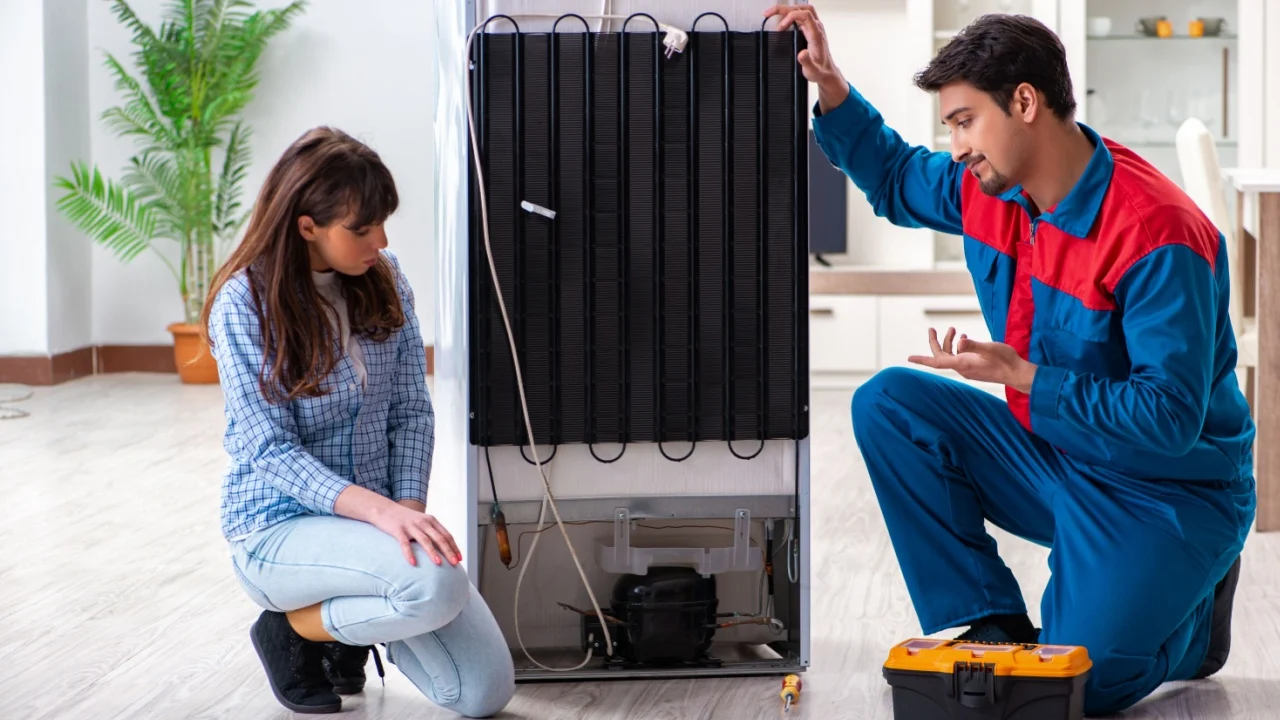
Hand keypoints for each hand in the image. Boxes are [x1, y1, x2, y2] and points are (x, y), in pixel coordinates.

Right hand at [370, 503, 462, 567]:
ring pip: (425, 540)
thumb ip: (431, 532)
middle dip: (448, 551)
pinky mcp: (398, 530)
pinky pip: (405, 543)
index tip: (460, 558)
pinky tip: (413, 563)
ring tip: (438, 564)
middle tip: (455, 563)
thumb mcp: (421, 522)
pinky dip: (409, 553)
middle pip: (439, 538)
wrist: (384, 509)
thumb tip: (444, 549)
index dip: (454, 547)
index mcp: (431, 520)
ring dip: (433, 552)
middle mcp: (423, 522)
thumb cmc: (405, 519)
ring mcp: (411, 526)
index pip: (446, 535)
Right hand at [763, 4, 848, 111]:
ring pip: (800, 9)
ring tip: (771, 14)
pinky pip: (799, 16)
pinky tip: (780, 21)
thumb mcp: (812, 70)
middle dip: (783, 9)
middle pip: (801, 8)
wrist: (825, 72)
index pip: (805, 15)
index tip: (780, 27)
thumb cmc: (819, 70)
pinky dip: (788, 15)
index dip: (791, 17)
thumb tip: (802, 53)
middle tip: (768, 13)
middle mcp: (816, 28)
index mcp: (816, 34)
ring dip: (786, 10)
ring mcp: (813, 27)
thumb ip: (806, 61)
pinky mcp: (809, 29)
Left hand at [908, 327, 1037, 392]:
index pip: (937, 362)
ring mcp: (968, 369)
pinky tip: (965, 338)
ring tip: (953, 329)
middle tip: (932, 328)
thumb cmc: (1006, 360)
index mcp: (963, 364)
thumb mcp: (990, 348)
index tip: (908, 358)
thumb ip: (974, 345)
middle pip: (941, 356)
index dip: (922, 359)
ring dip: (949, 342)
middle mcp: (963, 368)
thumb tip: (960, 342)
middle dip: (935, 342)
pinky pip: (960, 357)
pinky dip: (958, 347)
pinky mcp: (974, 368)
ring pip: (951, 355)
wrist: (1018, 373)